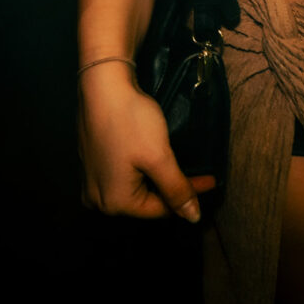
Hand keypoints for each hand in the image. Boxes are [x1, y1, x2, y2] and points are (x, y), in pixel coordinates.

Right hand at [79, 63, 213, 221]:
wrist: (103, 85)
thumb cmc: (130, 121)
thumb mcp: (159, 159)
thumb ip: (177, 190)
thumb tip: (193, 217)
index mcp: (113, 203)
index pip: (161, 208)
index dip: (189, 194)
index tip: (212, 180)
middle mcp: (97, 198)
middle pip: (146, 201)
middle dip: (172, 188)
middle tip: (198, 174)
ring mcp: (91, 181)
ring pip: (135, 187)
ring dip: (158, 179)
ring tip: (180, 168)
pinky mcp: (91, 164)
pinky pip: (121, 175)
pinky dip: (141, 170)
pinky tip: (153, 158)